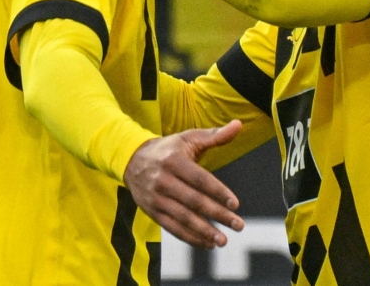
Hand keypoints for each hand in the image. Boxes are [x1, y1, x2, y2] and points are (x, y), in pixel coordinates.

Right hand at [124, 120, 244, 249]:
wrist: (131, 159)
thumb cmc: (167, 149)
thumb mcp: (188, 138)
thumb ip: (215, 135)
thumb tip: (238, 125)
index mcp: (173, 160)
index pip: (199, 179)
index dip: (217, 191)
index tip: (235, 204)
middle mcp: (163, 180)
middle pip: (193, 201)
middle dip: (217, 214)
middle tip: (238, 225)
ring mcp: (156, 198)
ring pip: (183, 218)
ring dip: (204, 231)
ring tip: (223, 240)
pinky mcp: (152, 211)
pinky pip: (172, 228)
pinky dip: (190, 238)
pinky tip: (207, 243)